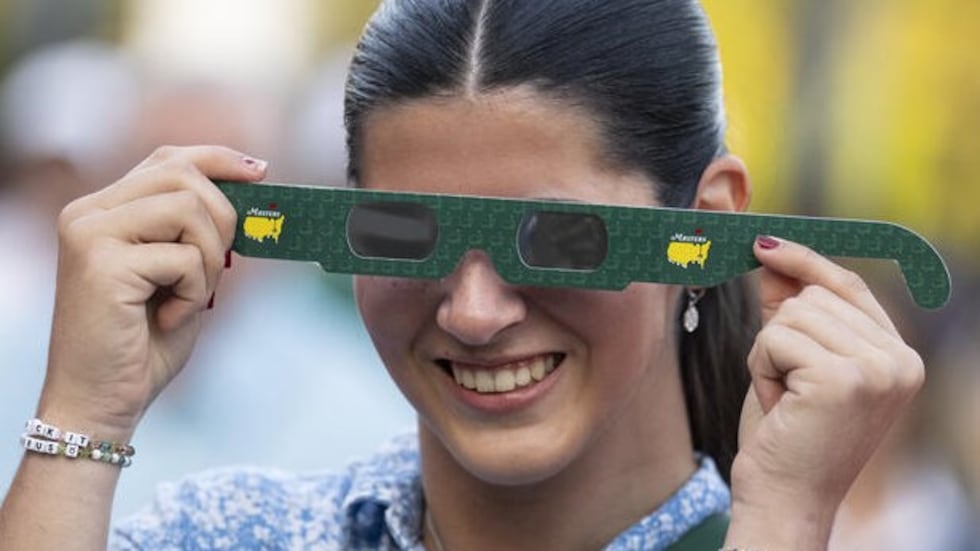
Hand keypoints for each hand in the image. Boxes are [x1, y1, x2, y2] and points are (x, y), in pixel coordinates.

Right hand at [38, 146, 265, 439]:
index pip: (167, 160)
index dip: (218, 159)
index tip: (261, 171)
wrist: (101, 401)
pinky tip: (168, 318)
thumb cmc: (144, 342)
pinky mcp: (101, 263)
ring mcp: (89, 233)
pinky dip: (195, 292)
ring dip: (209, 259)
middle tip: (219, 267)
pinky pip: (184, 257)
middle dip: (223, 219)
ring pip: (188, 208)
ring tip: (188, 298)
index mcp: (102, 210)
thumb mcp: (180, 275)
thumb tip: (249, 193)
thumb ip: (198, 233)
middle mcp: (88, 212)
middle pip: (182, 175)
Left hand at [726, 236, 924, 548]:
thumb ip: (788, 311)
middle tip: (785, 388)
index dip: (804, 262)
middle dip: (779, 335)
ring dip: (767, 354)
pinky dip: (760, 367)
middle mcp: (899, 360)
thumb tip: (770, 255)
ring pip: (790, 313)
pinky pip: (774, 337)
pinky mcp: (843, 379)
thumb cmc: (786, 436)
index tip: (763, 244)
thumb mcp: (791, 364)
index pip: (848, 286)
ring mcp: (876, 369)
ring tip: (783, 398)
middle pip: (813, 296)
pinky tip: (777, 405)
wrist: (783, 499)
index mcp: (898, 357)